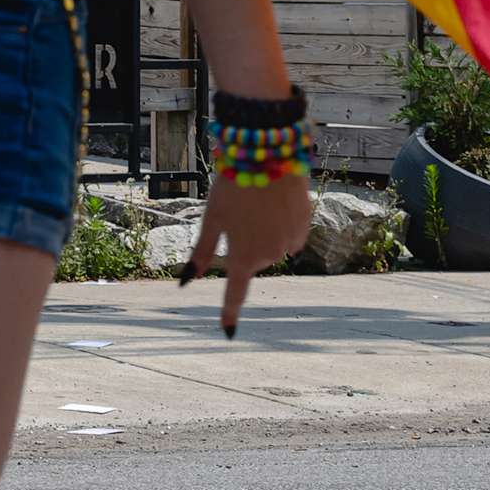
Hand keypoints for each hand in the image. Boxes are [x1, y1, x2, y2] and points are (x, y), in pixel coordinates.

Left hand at [183, 171, 312, 336]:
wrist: (268, 157)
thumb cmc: (233, 187)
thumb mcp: (211, 220)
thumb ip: (201, 253)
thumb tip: (186, 282)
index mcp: (242, 258)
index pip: (235, 294)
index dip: (230, 313)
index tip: (228, 332)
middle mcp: (268, 257)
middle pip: (252, 260)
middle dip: (244, 242)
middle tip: (239, 213)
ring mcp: (289, 244)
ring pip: (270, 247)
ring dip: (263, 233)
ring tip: (258, 203)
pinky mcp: (304, 228)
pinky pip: (289, 237)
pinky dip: (281, 226)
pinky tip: (275, 204)